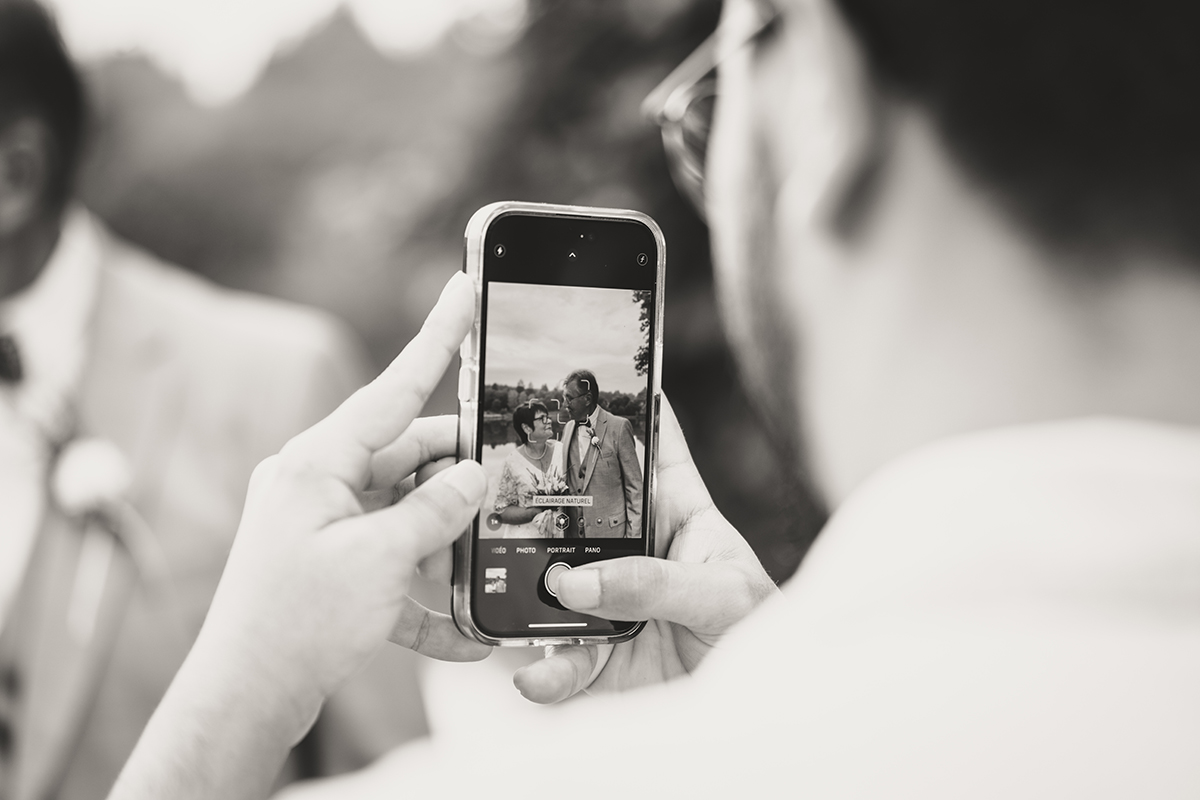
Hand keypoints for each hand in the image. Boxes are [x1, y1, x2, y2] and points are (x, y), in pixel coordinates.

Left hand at [110, 273, 491, 799]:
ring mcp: (325, 522)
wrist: (248, 698)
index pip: (393, 389)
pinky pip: (393, 559)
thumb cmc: (297, 624)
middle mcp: (319, 482)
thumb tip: (475, 476)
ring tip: (485, 568)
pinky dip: (426, 589)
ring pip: (407, 509)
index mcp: (318, 462)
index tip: (464, 291)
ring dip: (446, 541)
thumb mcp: (380, 559)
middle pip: (409, 456)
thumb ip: (436, 511)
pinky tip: (463, 632)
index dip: (437, 338)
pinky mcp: (333, 561)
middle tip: (509, 487)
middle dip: (460, 478)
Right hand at [511, 397, 778, 702]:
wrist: (757, 720)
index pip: (651, 445)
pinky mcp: (591, 656)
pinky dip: (541, 671)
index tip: (586, 369)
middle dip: (539, 498)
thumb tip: (572, 581)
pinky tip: (535, 676)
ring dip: (524, 590)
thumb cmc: (759, 637)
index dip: (625, 404)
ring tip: (513, 601)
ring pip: (548, 582)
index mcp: (677, 512)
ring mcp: (606, 600)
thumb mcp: (725, 597)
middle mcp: (632, 548)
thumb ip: (654, 582)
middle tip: (497, 486)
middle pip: (577, 507)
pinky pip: (552, 658)